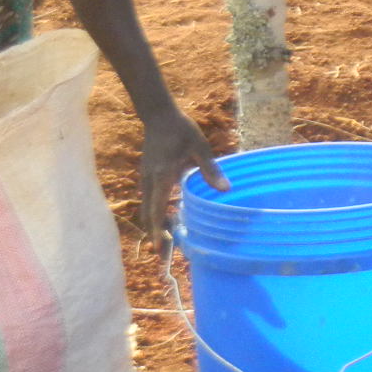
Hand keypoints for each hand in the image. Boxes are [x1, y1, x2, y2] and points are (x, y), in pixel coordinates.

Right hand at [140, 107, 226, 244]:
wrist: (159, 116)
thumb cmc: (181, 130)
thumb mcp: (200, 147)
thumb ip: (210, 169)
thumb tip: (226, 190)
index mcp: (162, 175)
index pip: (157, 208)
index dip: (158, 229)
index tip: (161, 247)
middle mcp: (150, 180)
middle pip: (149, 214)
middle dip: (156, 234)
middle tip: (164, 255)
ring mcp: (146, 179)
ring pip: (147, 208)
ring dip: (155, 225)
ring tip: (165, 244)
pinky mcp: (147, 176)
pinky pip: (149, 200)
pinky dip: (155, 213)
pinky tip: (166, 220)